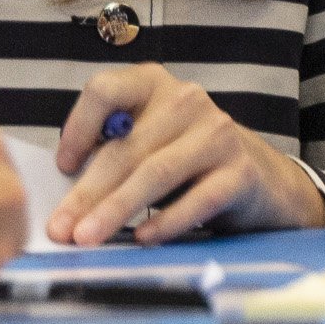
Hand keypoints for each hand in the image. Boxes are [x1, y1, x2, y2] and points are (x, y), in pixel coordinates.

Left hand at [48, 65, 324, 246]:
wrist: (263, 181)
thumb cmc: (189, 163)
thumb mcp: (149, 143)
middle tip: (61, 229)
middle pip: (126, 145)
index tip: (61, 167)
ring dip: (116, 208)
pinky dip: (166, 221)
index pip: (104, 90)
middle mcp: (186, 100)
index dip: (77, 127)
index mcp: (153, 84)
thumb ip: (113, 152)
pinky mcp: (240, 170)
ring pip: (156, 171)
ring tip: (89, 237)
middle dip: (88, 191)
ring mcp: (217, 133)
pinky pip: (197, 199)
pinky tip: (143, 239)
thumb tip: (65, 196)